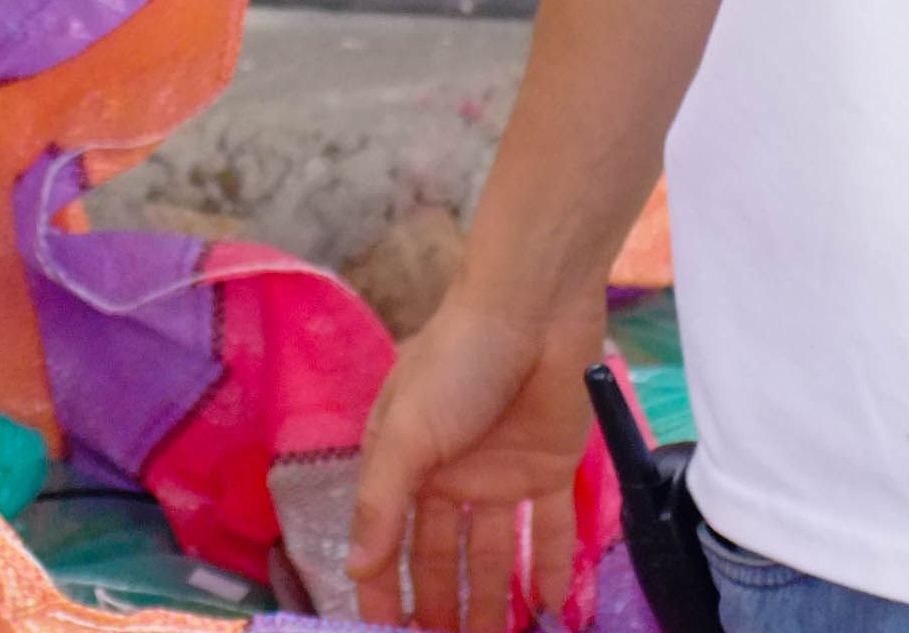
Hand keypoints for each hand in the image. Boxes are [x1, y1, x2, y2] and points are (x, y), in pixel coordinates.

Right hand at [346, 292, 606, 629]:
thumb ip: (382, 504)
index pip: (390, 538)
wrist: (535, 308)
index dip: (385, 587)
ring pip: (495, 550)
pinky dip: (553, 565)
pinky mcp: (549, 466)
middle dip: (441, 604)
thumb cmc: (457, 361)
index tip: (386, 632)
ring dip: (493, 599)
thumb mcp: (406, 432)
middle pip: (443, 553)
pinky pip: (551, 528)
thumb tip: (355, 570)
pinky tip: (551, 606)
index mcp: (405, 459)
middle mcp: (451, 472)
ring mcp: (501, 471)